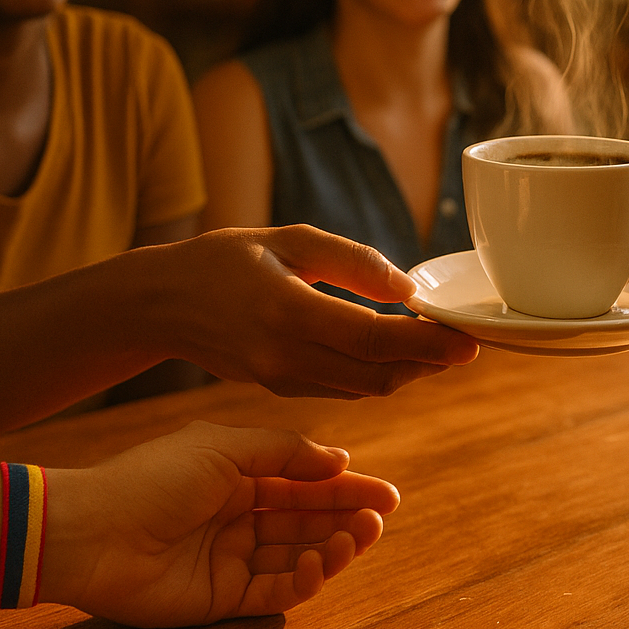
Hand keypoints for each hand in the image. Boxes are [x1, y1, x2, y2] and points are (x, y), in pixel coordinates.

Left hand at [46, 421, 399, 627]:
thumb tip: (339, 457)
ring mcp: (231, 559)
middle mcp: (239, 517)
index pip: (304, 483)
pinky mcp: (222, 599)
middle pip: (308, 521)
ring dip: (333, 548)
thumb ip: (285, 451)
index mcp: (237, 476)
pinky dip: (302, 581)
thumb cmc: (152, 478)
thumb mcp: (223, 447)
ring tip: (355, 537)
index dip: (346, 487)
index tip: (385, 493)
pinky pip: (274, 593)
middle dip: (347, 518)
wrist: (94, 533)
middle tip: (379, 517)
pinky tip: (316, 564)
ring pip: (298, 557)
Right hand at [160, 225, 478, 398]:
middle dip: (429, 364)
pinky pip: (342, 390)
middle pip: (378, 375)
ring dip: (408, 373)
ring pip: (365, 389)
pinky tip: (399, 355)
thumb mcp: (287, 238)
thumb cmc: (223, 259)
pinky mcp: (279, 389)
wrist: (160, 303)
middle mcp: (285, 356)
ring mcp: (281, 380)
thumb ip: (351, 261)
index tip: (469, 339)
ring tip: (442, 349)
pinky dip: (378, 376)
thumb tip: (409, 287)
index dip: (429, 343)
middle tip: (467, 346)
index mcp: (288, 311)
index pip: (376, 337)